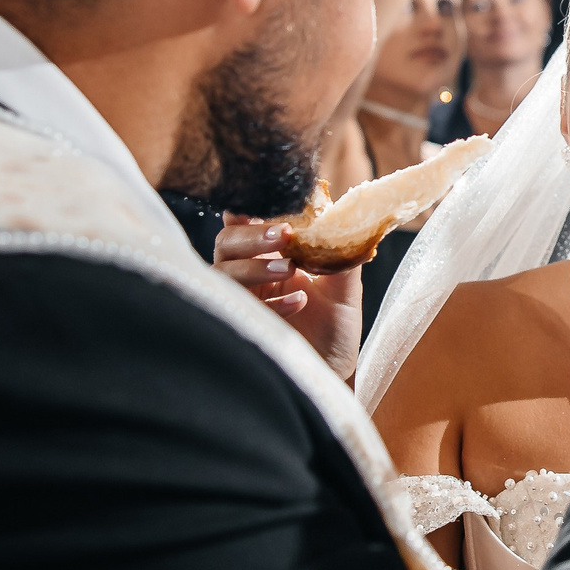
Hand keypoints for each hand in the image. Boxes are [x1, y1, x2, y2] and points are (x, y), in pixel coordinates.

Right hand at [214, 214, 361, 381]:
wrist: (334, 368)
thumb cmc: (335, 325)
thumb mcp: (345, 286)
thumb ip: (339, 253)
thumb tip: (344, 220)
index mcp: (270, 255)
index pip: (244, 222)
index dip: (246, 210)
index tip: (263, 202)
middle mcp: (250, 274)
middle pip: (226, 242)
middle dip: (250, 235)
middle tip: (283, 234)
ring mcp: (244, 300)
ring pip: (223, 272)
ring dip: (254, 266)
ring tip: (290, 269)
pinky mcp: (245, 325)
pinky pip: (241, 307)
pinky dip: (271, 302)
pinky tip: (299, 303)